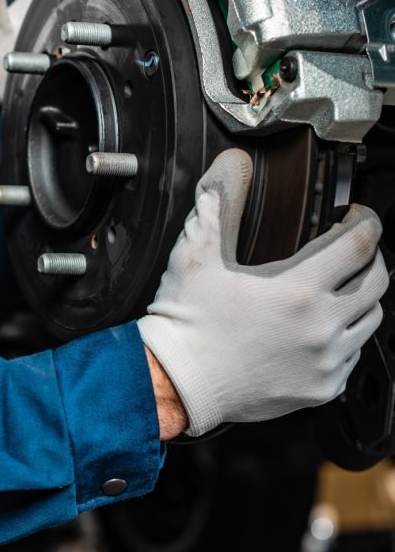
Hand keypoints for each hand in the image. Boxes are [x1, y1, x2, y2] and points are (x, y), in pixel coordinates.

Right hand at [138, 149, 389, 436]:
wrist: (177, 383)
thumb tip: (230, 163)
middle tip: (352, 250)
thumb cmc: (187, 322)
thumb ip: (218, 204)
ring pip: (370, 320)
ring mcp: (326, 362)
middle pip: (376, 282)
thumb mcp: (196, 255)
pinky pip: (352, 357)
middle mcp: (321, 327)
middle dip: (371, 258)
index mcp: (297, 291)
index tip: (356, 216)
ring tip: (338, 290)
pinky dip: (345, 338)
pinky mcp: (321, 388)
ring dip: (361, 299)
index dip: (365, 222)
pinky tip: (319, 330)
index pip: (359, 244)